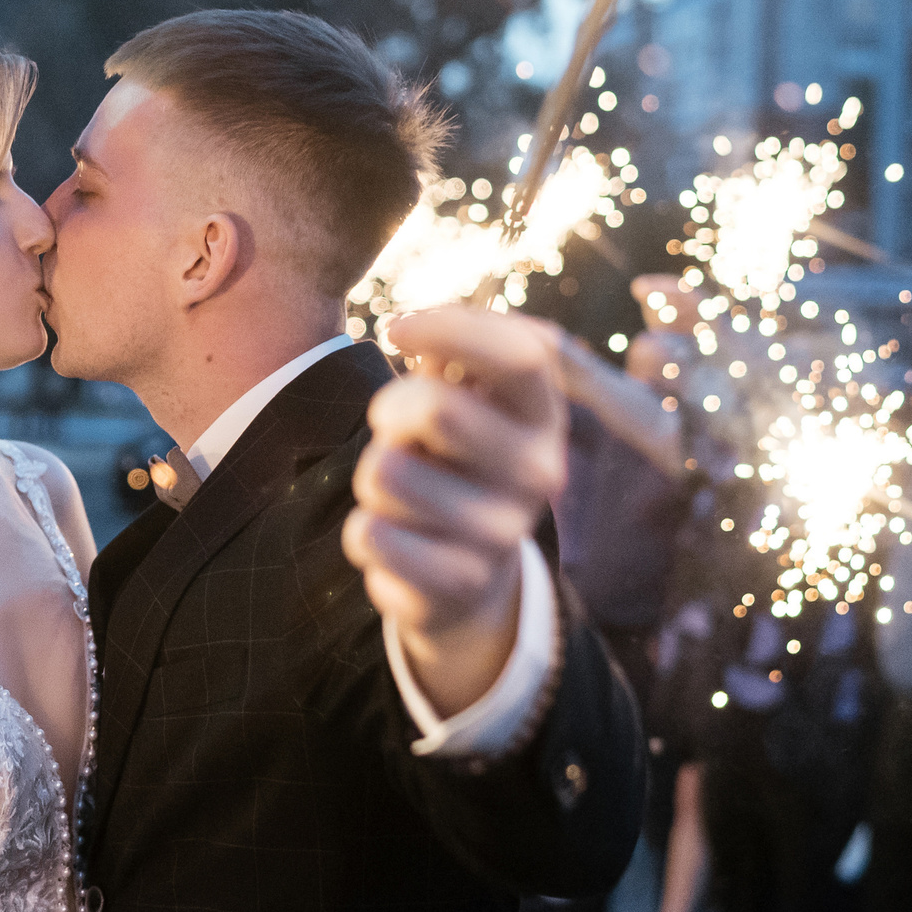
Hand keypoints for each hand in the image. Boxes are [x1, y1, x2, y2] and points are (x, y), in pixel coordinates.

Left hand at [345, 309, 565, 713]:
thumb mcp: (466, 399)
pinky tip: (400, 539)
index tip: (396, 329)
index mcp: (545, 415)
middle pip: (434, 408)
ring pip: (386, 475)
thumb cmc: (453, 459)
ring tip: (404, 493)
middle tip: (399, 435)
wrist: (468, 575)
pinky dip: (365, 532)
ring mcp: (503, 534)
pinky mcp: (458, 584)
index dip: (450, 328)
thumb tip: (414, 329)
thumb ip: (452, 353)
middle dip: (391, 413)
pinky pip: (369, 535)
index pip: (523, 353)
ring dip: (374, 478)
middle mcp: (540, 474)